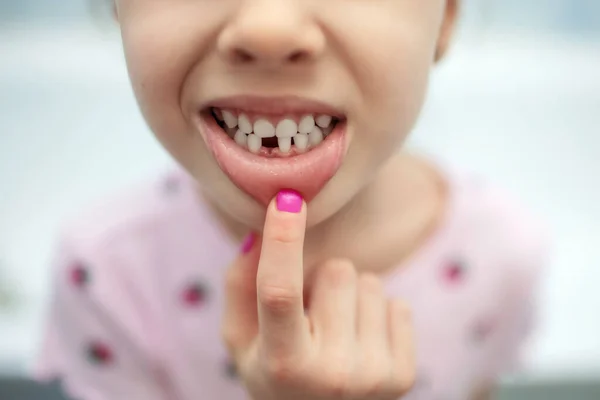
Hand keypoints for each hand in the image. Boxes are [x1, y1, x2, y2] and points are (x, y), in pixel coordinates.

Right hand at [221, 190, 415, 399]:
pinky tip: (360, 343)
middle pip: (337, 270)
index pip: (279, 292)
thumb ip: (241, 285)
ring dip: (351, 297)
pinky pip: (397, 303)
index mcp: (281, 362)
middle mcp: (330, 373)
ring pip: (370, 283)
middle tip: (312, 314)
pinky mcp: (403, 376)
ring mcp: (372, 377)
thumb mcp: (240, 338)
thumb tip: (261, 232)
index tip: (287, 198)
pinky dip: (377, 315)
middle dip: (322, 280)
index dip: (282, 241)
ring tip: (336, 331)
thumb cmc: (273, 372)